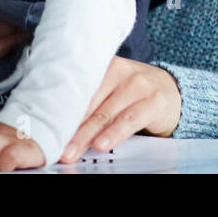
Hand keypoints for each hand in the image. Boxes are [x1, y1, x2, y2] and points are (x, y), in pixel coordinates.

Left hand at [58, 56, 181, 162]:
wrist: (172, 89)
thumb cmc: (133, 92)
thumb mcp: (112, 88)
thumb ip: (90, 99)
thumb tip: (58, 123)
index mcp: (104, 66)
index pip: (78, 89)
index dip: (60, 110)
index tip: (46, 127)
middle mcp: (120, 71)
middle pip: (89, 103)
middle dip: (70, 128)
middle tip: (55, 146)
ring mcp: (138, 85)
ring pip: (106, 113)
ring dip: (87, 135)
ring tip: (72, 150)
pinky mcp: (153, 101)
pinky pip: (129, 119)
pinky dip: (114, 133)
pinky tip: (103, 143)